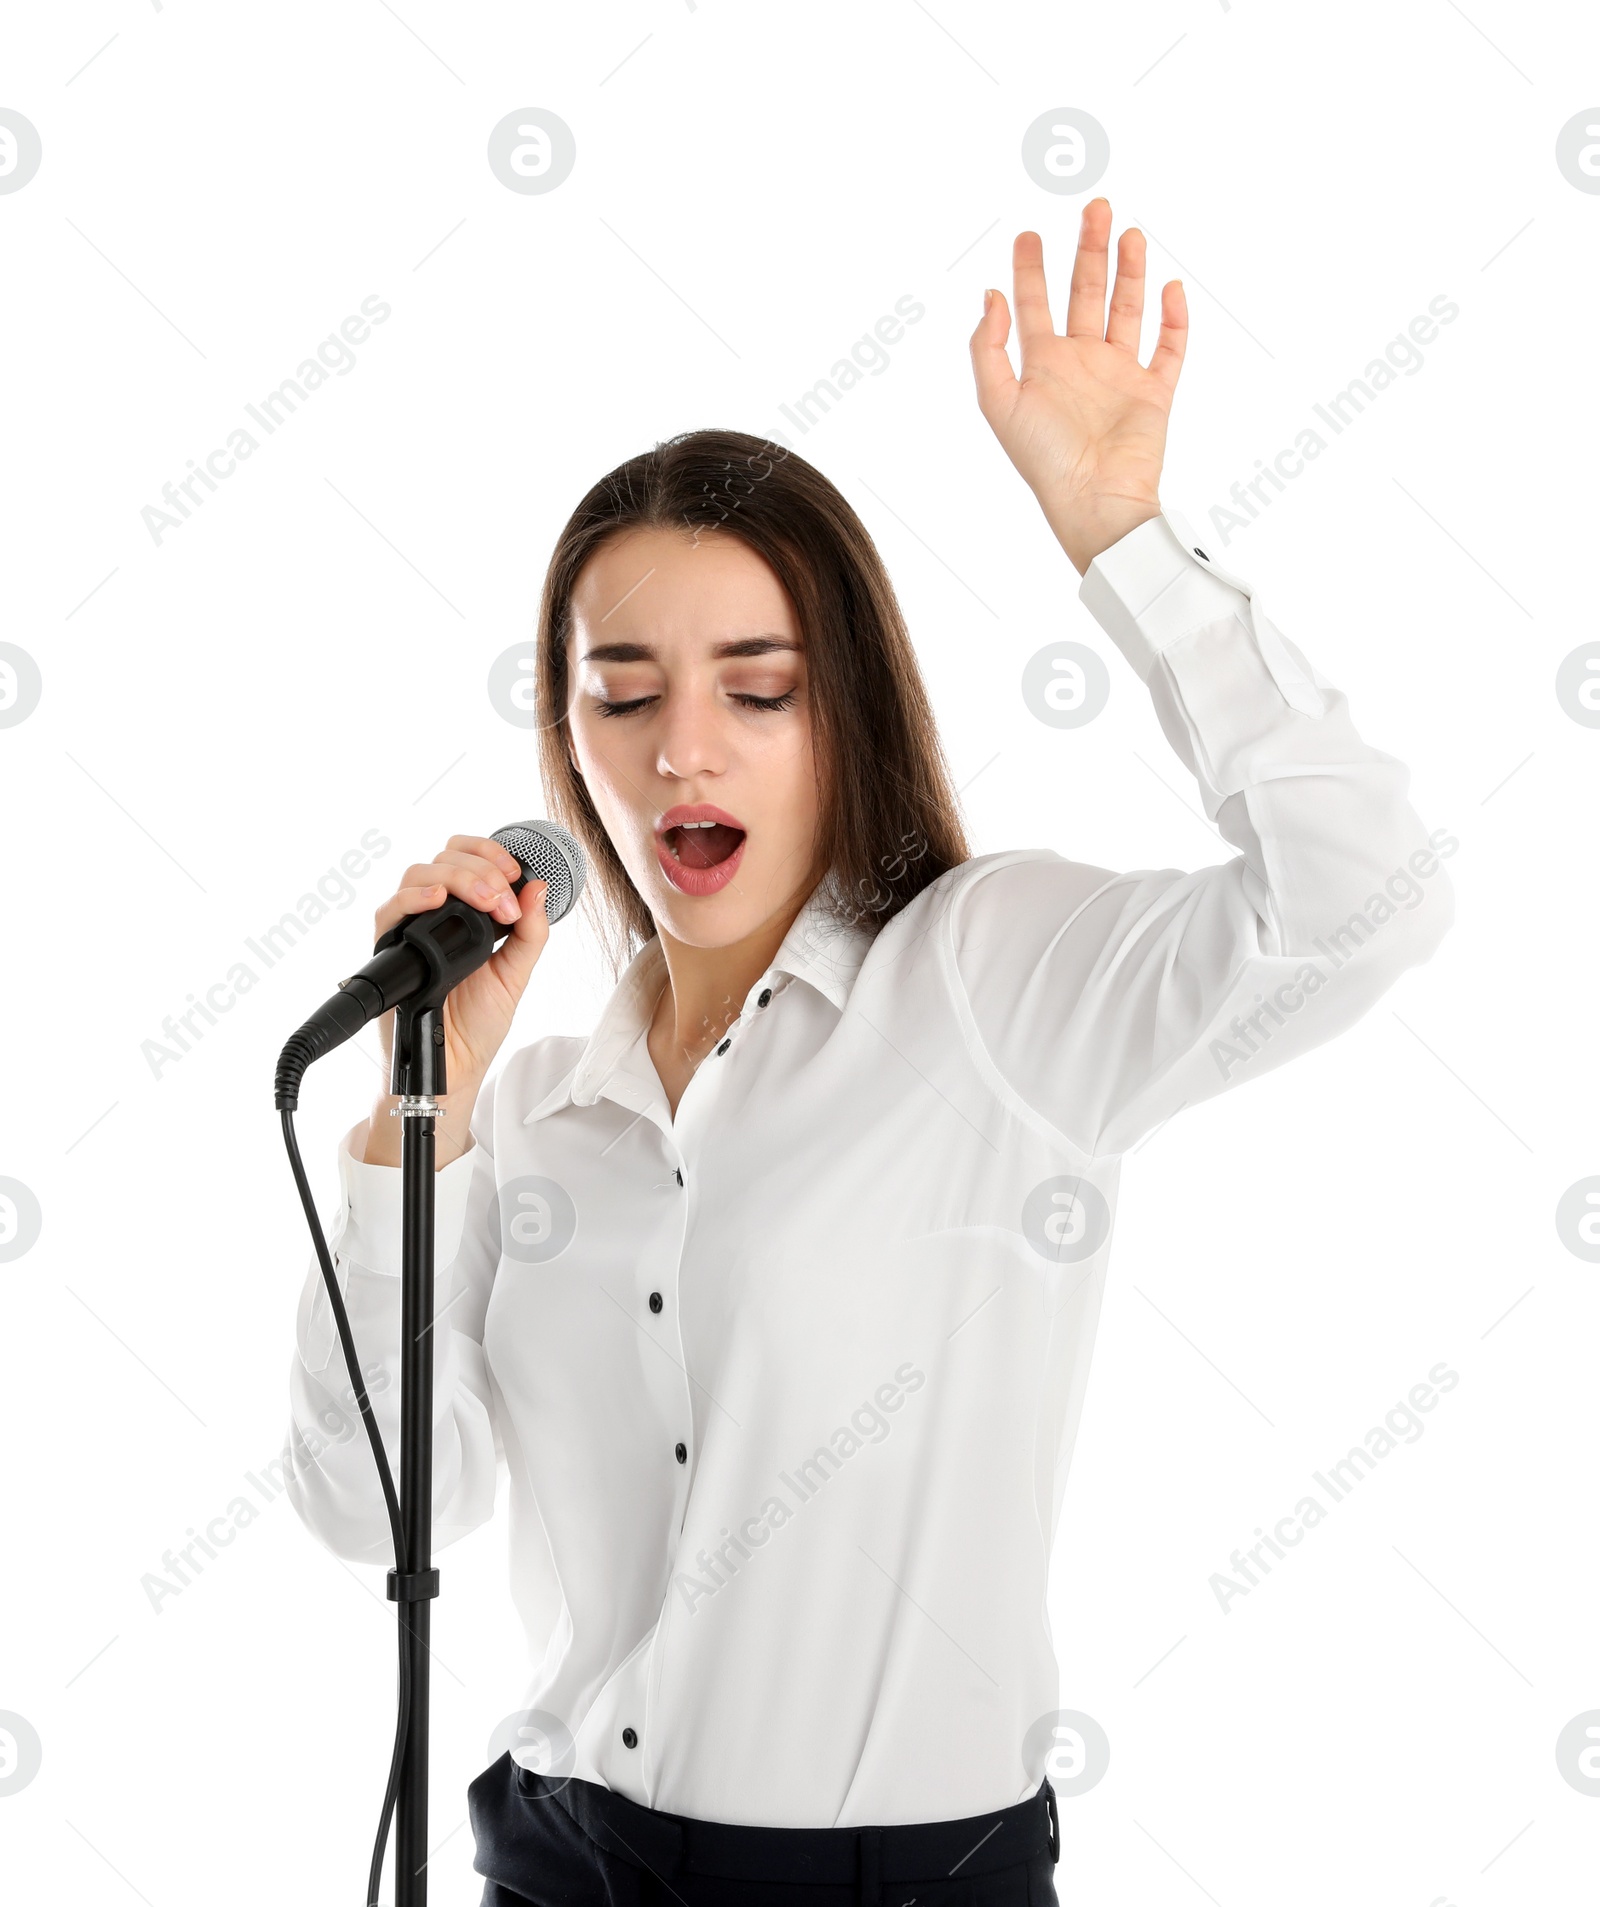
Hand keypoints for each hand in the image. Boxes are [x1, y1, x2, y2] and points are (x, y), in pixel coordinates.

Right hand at [362, 833, 550, 1165]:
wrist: (455, 1067)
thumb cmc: (478, 1023)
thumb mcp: (515, 973)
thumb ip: (530, 932)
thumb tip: (538, 888)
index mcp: (464, 913)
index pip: (466, 858)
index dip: (489, 854)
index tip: (514, 873)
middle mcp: (433, 915)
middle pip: (443, 858)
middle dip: (479, 868)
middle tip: (502, 898)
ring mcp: (409, 930)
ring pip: (417, 875)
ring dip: (456, 878)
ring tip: (484, 901)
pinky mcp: (388, 950)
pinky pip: (389, 911)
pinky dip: (413, 898)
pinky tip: (437, 901)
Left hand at [970, 202, 1185, 574]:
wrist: (1095, 499)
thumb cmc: (1044, 459)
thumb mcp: (998, 402)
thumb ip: (988, 349)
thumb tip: (991, 295)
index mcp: (1043, 365)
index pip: (1034, 304)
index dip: (1030, 268)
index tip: (1028, 233)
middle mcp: (1081, 364)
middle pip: (1086, 294)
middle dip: (1089, 250)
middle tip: (1094, 207)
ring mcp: (1120, 376)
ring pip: (1127, 310)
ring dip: (1130, 271)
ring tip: (1130, 232)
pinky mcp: (1154, 393)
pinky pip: (1169, 349)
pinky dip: (1174, 319)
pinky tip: (1171, 287)